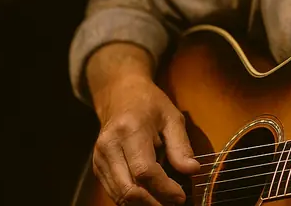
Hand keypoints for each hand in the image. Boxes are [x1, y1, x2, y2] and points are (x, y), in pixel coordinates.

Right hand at [92, 73, 199, 204]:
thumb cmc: (150, 105)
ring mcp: (99, 159)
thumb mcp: (172, 118)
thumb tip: (192, 170)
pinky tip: (151, 197)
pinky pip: (115, 193)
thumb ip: (181, 146)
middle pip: (129, 189)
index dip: (164, 189)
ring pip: (120, 196)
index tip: (182, 196)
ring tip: (166, 202)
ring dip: (144, 204)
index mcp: (128, 130)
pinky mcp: (97, 168)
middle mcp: (108, 147)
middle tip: (175, 203)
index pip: (144, 171)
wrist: (120, 96)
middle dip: (154, 202)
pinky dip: (134, 200)